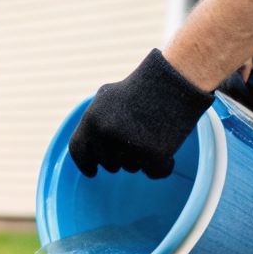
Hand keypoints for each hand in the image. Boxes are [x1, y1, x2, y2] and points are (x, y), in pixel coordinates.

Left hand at [69, 49, 213, 177]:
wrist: (173, 81)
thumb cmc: (141, 88)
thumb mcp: (107, 98)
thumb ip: (93, 123)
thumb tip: (86, 148)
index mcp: (91, 120)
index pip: (79, 152)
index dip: (85, 164)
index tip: (93, 172)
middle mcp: (106, 135)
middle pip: (109, 163)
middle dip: (121, 156)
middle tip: (138, 134)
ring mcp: (130, 147)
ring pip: (131, 168)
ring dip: (141, 157)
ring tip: (153, 131)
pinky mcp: (154, 156)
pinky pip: (153, 173)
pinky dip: (162, 163)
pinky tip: (167, 142)